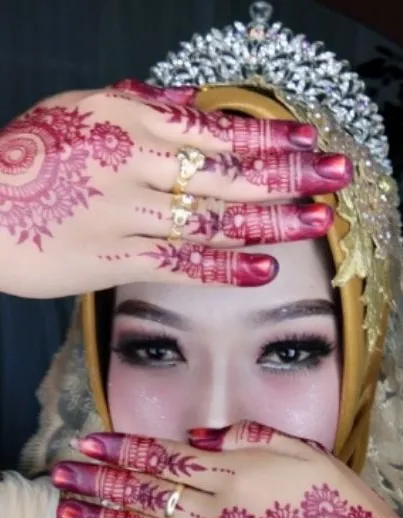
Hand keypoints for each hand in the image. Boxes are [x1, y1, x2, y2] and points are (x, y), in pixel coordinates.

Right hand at [0, 79, 351, 297]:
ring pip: (213, 219)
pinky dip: (224, 267)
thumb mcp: (75, 110)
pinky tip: (263, 268)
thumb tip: (183, 102)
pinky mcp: (115, 260)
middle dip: (288, 175)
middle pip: (227, 174)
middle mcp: (133, 165)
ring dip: (270, 221)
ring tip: (316, 221)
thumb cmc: (26, 161)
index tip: (306, 139)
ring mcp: (126, 215)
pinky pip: (181, 263)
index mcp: (126, 122)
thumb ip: (132, 104)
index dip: (265, 136)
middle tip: (335, 178)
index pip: (213, 129)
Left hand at [53, 421, 402, 517]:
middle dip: (98, 483)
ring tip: (67, 515)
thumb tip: (198, 436)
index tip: (87, 442)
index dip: (123, 449)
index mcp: (237, 475)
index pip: (165, 457)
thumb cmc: (344, 506)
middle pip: (146, 495)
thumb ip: (250, 437)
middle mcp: (218, 515)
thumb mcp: (307, 452)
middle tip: (61, 475)